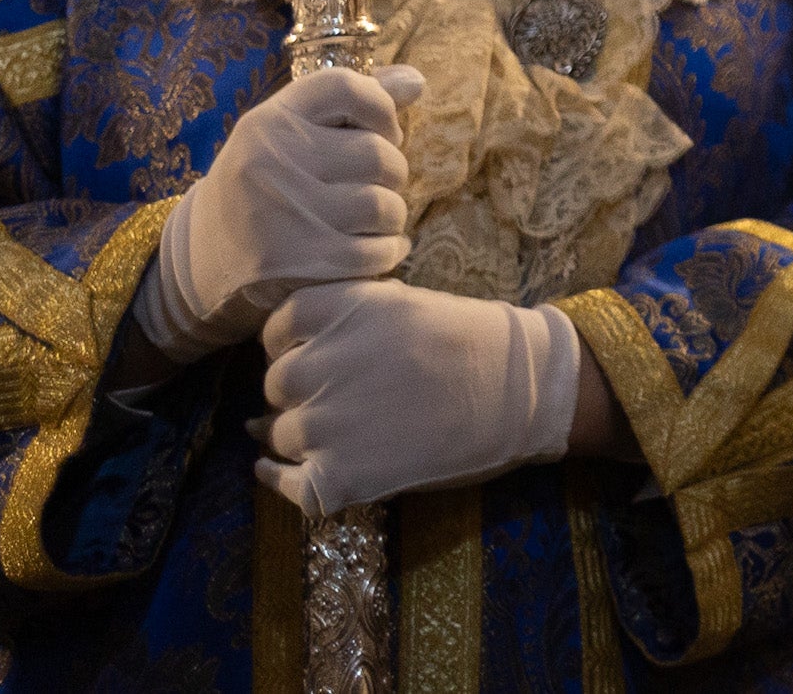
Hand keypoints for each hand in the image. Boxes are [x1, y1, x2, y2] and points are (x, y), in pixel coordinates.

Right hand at [135, 65, 419, 365]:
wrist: (200, 258)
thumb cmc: (262, 184)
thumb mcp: (289, 135)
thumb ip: (351, 105)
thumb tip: (416, 81)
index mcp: (268, 121)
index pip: (345, 86)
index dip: (380, 106)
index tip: (384, 130)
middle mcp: (270, 160)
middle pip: (377, 152)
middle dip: (392, 172)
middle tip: (379, 185)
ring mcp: (281, 212)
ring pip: (382, 205)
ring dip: (392, 215)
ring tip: (379, 219)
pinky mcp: (294, 261)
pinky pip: (373, 252)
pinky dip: (387, 251)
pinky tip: (379, 249)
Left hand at [254, 279, 583, 515]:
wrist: (523, 390)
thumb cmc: (468, 341)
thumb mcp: (399, 305)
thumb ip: (337, 328)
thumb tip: (269, 379)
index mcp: (339, 310)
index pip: (277, 331)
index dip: (295, 349)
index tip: (326, 358)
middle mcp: (324, 363)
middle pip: (277, 386)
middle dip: (300, 395)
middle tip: (345, 401)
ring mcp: (329, 424)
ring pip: (281, 436)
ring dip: (300, 438)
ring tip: (341, 436)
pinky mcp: (342, 476)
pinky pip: (288, 486)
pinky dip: (280, 482)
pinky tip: (288, 475)